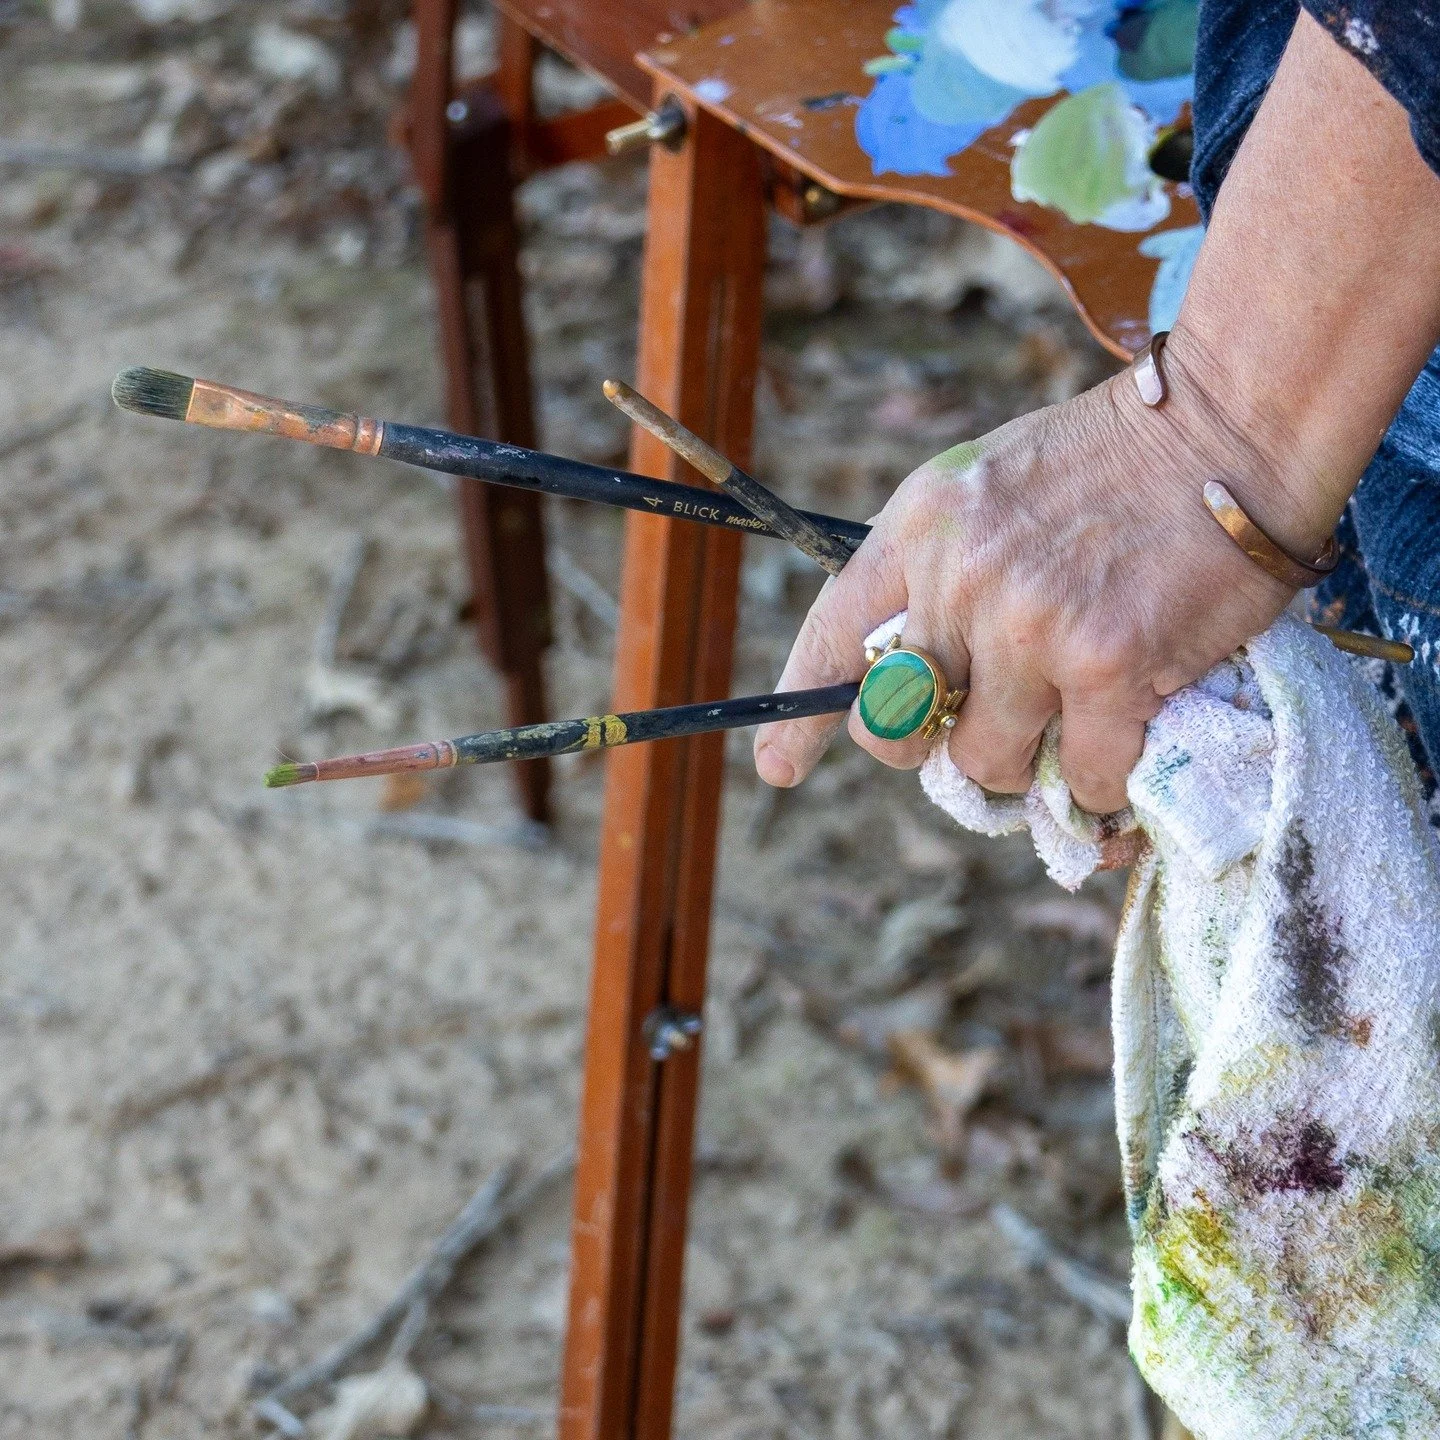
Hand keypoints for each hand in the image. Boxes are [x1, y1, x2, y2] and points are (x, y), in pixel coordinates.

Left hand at [752, 332, 1301, 813]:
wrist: (1226, 424)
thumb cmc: (1111, 460)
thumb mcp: (987, 484)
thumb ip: (939, 566)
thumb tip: (915, 671)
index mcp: (918, 530)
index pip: (835, 636)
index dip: (803, 714)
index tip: (779, 764)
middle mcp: (959, 579)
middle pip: (904, 724)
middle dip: (939, 742)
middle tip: (988, 727)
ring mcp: (1029, 625)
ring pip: (989, 761)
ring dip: (1028, 759)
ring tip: (1073, 713)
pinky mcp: (1107, 664)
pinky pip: (1082, 775)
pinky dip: (1102, 777)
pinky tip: (1126, 732)